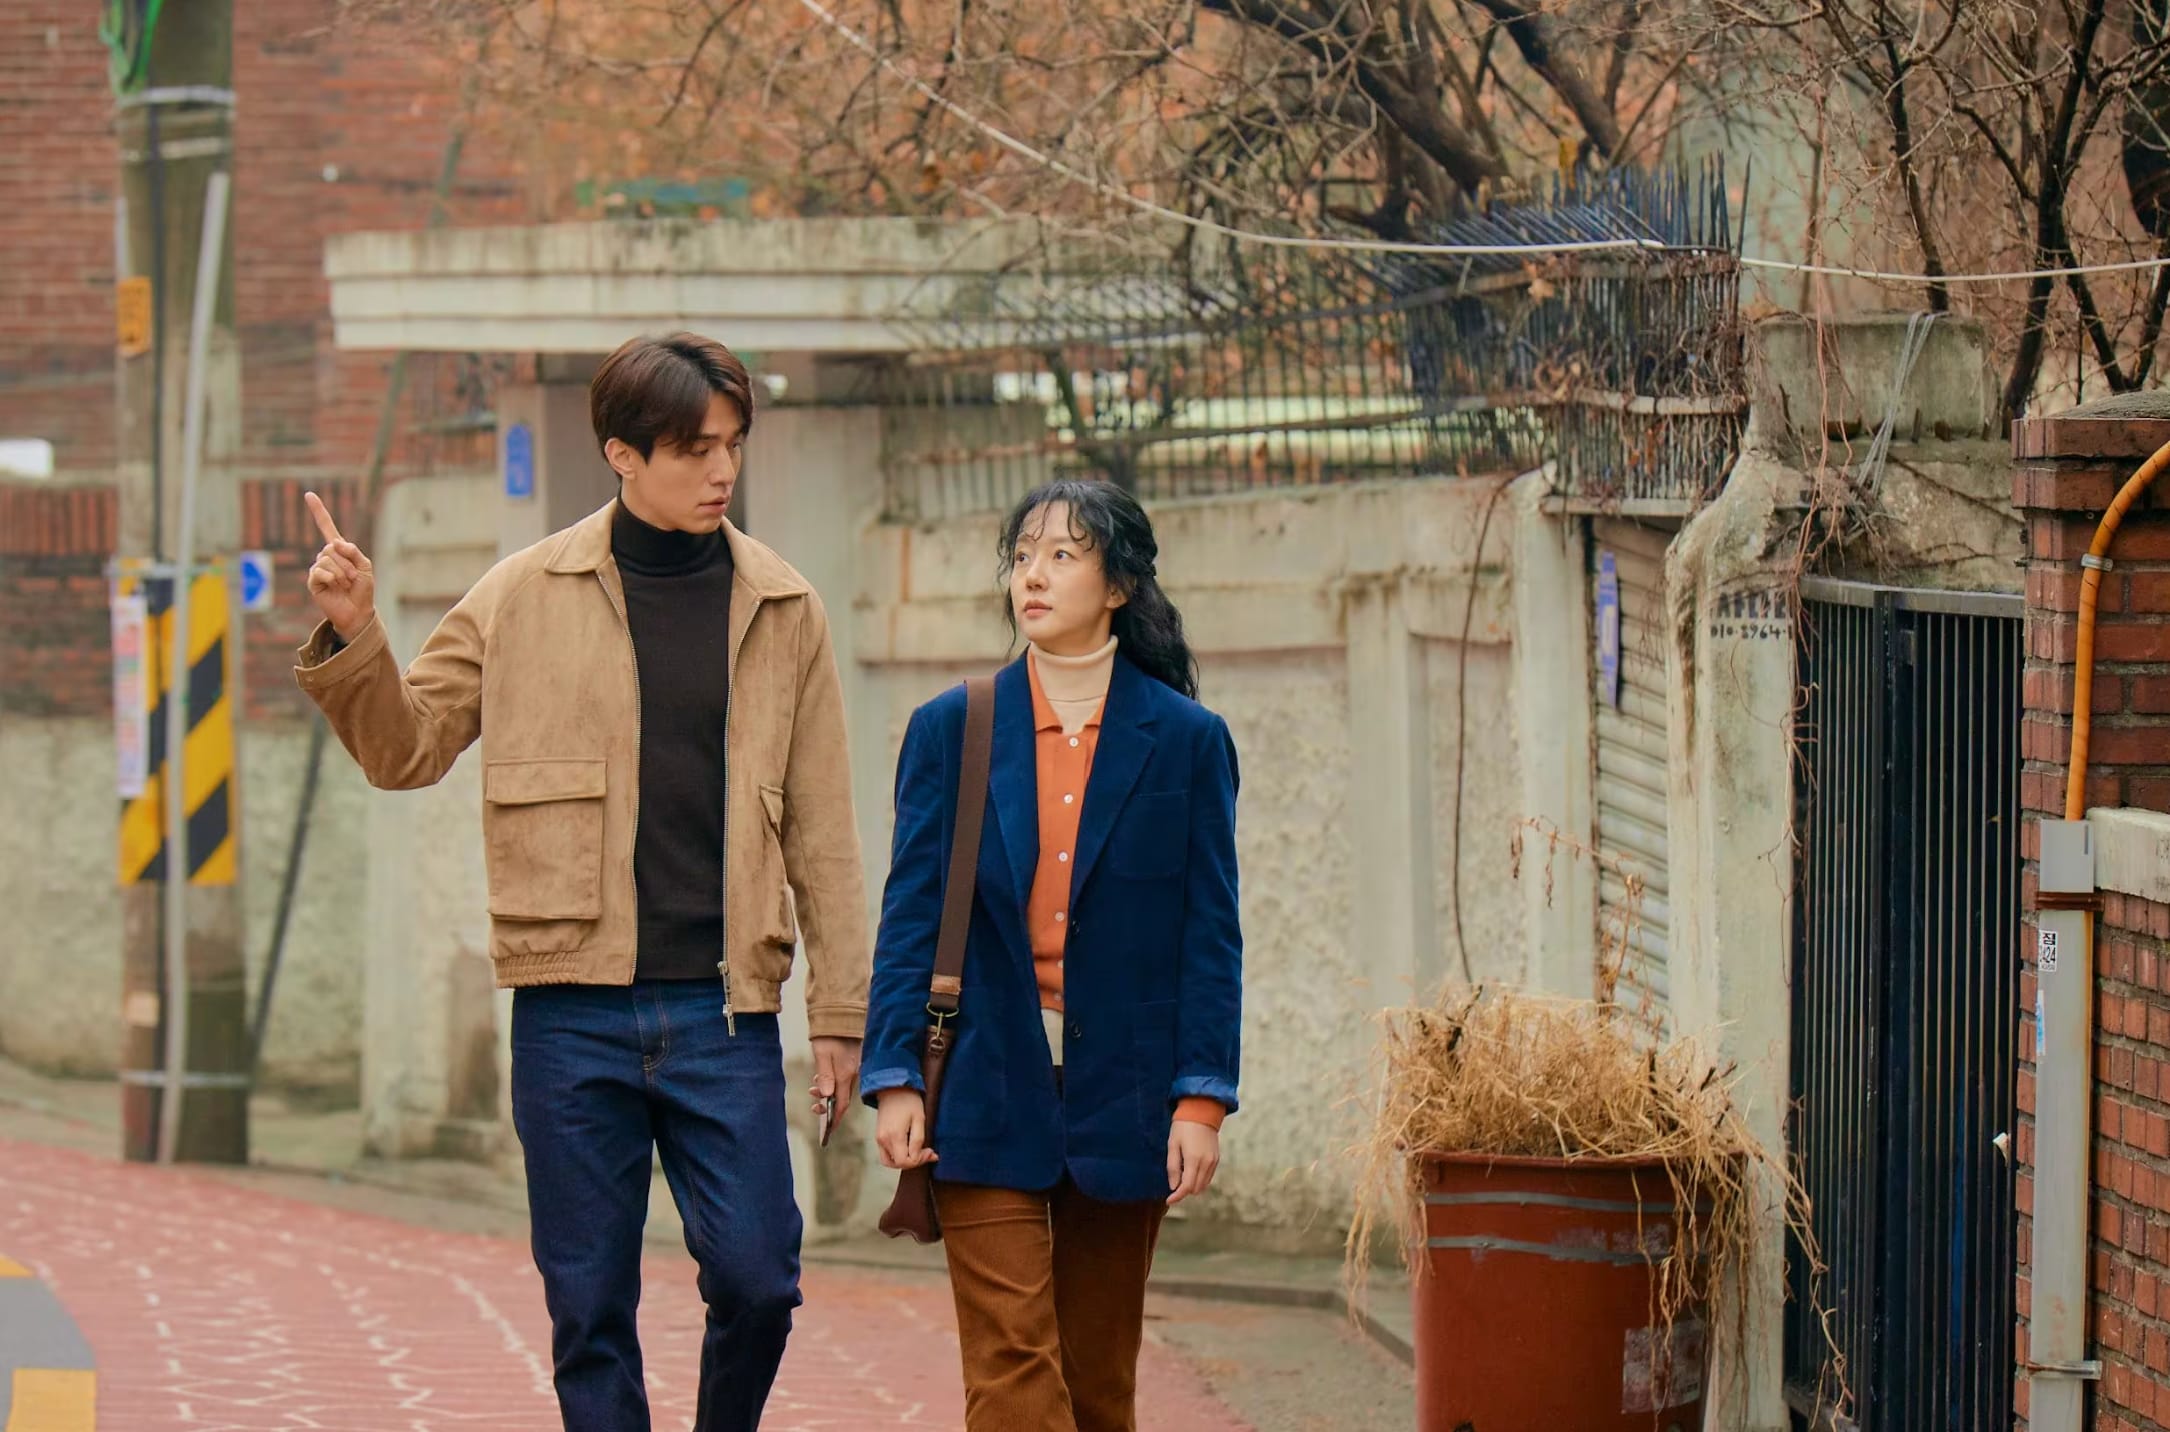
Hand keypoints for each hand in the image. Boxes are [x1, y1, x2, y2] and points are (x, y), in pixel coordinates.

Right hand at [303, 491, 375, 642]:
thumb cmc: (362, 589)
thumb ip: (353, 551)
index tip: (309, 494)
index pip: (326, 527)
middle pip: (332, 548)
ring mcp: (318, 568)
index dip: (318, 511)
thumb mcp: (365, 566)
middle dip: (347, 563)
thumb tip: (335, 542)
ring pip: (327, 559)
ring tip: (346, 585)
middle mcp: (326, 557)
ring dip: (342, 573)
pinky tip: (335, 586)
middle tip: (353, 578)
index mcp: (339, 551)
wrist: (359, 611)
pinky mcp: (313, 581)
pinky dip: (332, 578)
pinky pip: (320, 571)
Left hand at [810, 1036, 860, 1136]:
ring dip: (827, 1093)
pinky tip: (820, 1078)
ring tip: (812, 1089)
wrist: (840, 1013)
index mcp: (847, 1074)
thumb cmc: (829, 1034)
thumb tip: (827, 1096)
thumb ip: (825, 1076)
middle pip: (842, 1098)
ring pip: (841, 1088)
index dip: (834, 1118)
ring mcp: (854, 1067)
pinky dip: (830, 1083)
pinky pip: (842, 1079)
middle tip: (814, 1108)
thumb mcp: (823, 1055)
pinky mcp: (852, 1062)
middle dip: (828, 1106)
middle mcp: (853, 1073)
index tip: (827, 1130)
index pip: (842, 1104)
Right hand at [874, 1088, 936, 1169]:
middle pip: (898, 1164)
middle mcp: (883, 1140)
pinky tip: (908, 1148)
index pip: (905, 1162)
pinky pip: (886, 1154)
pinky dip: (897, 1156)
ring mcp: (879, 1139)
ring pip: (890, 1162)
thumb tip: (922, 1156)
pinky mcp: (878, 1136)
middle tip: (926, 1152)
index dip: (920, 1160)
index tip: (930, 1151)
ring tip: (917, 1152)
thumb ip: (919, 1140)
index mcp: (894, 1136)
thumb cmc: (908, 1101)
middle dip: (914, 1162)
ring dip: (904, 1161)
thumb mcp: (919, 1119)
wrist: (892, 1087)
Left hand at [1167, 1120, 1220, 1205]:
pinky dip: (1199, 1179)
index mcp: (1194, 1159)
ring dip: (1192, 1186)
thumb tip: (1173, 1187)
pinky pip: (1208, 1177)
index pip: (1187, 1187)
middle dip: (1184, 1191)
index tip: (1168, 1200)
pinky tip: (1190, 1170)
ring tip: (1181, 1175)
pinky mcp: (1217, 1159)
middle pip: (1196, 1189)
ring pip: (1203, 1185)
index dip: (1177, 1196)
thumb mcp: (1172, 1145)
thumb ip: (1173, 1167)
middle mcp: (1206, 1163)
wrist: (1201, 1112)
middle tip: (1173, 1185)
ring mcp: (1213, 1161)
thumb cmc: (1182, 1127)